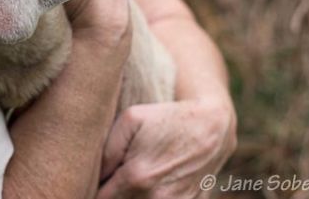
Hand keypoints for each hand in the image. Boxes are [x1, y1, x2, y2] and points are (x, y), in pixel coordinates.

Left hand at [98, 96, 236, 198]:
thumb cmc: (167, 118)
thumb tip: (98, 175)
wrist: (212, 125)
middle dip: (113, 193)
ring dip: (133, 196)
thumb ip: (106, 150)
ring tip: (137, 177)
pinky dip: (152, 197)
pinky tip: (154, 183)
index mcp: (137, 178)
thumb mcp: (130, 119)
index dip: (96, 189)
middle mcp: (156, 198)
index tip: (99, 179)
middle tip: (115, 176)